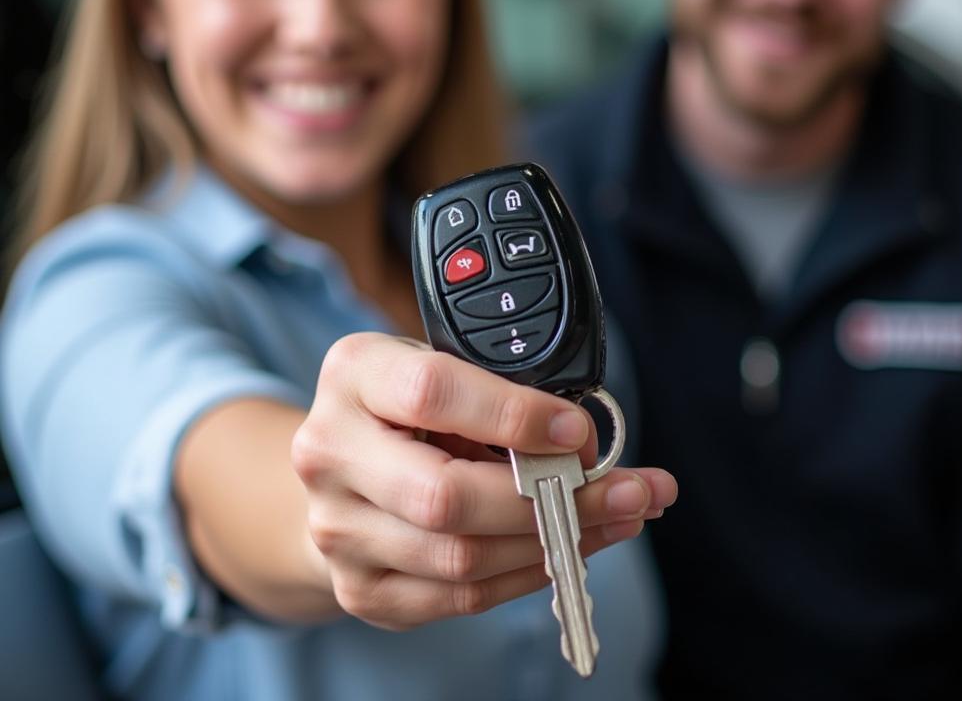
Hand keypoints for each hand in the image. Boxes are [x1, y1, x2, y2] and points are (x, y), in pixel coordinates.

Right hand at [291, 332, 676, 629]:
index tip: (578, 431)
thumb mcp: (441, 365)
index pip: (431, 393)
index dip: (513, 415)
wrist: (338, 466)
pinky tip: (572, 550)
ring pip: (460, 556)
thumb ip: (497, 390)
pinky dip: (527, 574)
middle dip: (552, 499)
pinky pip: (458, 597)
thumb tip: (582, 441)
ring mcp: (338, 529)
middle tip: (629, 490)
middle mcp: (330, 452)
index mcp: (354, 375)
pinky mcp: (361, 587)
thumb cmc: (404, 406)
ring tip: (621, 517)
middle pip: (444, 496)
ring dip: (556, 543)